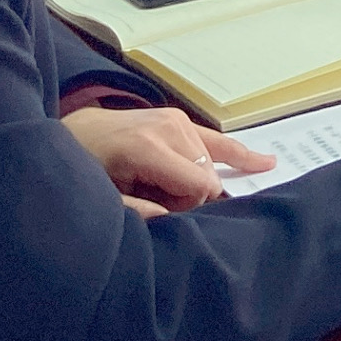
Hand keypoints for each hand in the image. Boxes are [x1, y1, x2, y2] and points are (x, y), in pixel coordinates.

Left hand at [63, 100, 269, 216]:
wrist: (74, 132)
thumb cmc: (83, 169)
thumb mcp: (100, 197)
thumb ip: (135, 212)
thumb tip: (173, 220)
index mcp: (148, 148)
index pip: (201, 187)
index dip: (187, 207)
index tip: (160, 209)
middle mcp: (169, 128)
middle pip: (207, 176)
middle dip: (187, 196)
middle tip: (150, 196)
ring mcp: (177, 120)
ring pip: (211, 164)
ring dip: (192, 180)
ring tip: (156, 182)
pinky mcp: (180, 119)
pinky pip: (218, 141)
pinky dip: (240, 154)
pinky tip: (267, 162)